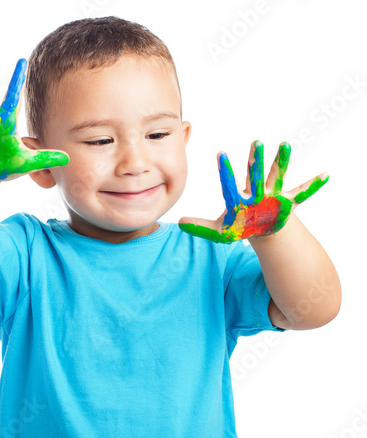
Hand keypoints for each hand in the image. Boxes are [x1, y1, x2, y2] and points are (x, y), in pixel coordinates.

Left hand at [179, 141, 328, 242]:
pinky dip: (312, 186)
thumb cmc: (241, 227)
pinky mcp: (286, 203)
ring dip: (281, 162)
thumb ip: (200, 227)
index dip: (225, 170)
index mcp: (238, 199)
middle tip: (256, 142)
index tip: (220, 154)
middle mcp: (255, 192)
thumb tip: (178, 223)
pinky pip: (302, 194)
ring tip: (285, 145)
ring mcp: (272, 196)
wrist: (262, 229)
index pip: (229, 184)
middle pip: (254, 176)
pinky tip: (324, 175)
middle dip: (256, 161)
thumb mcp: (220, 231)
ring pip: (277, 177)